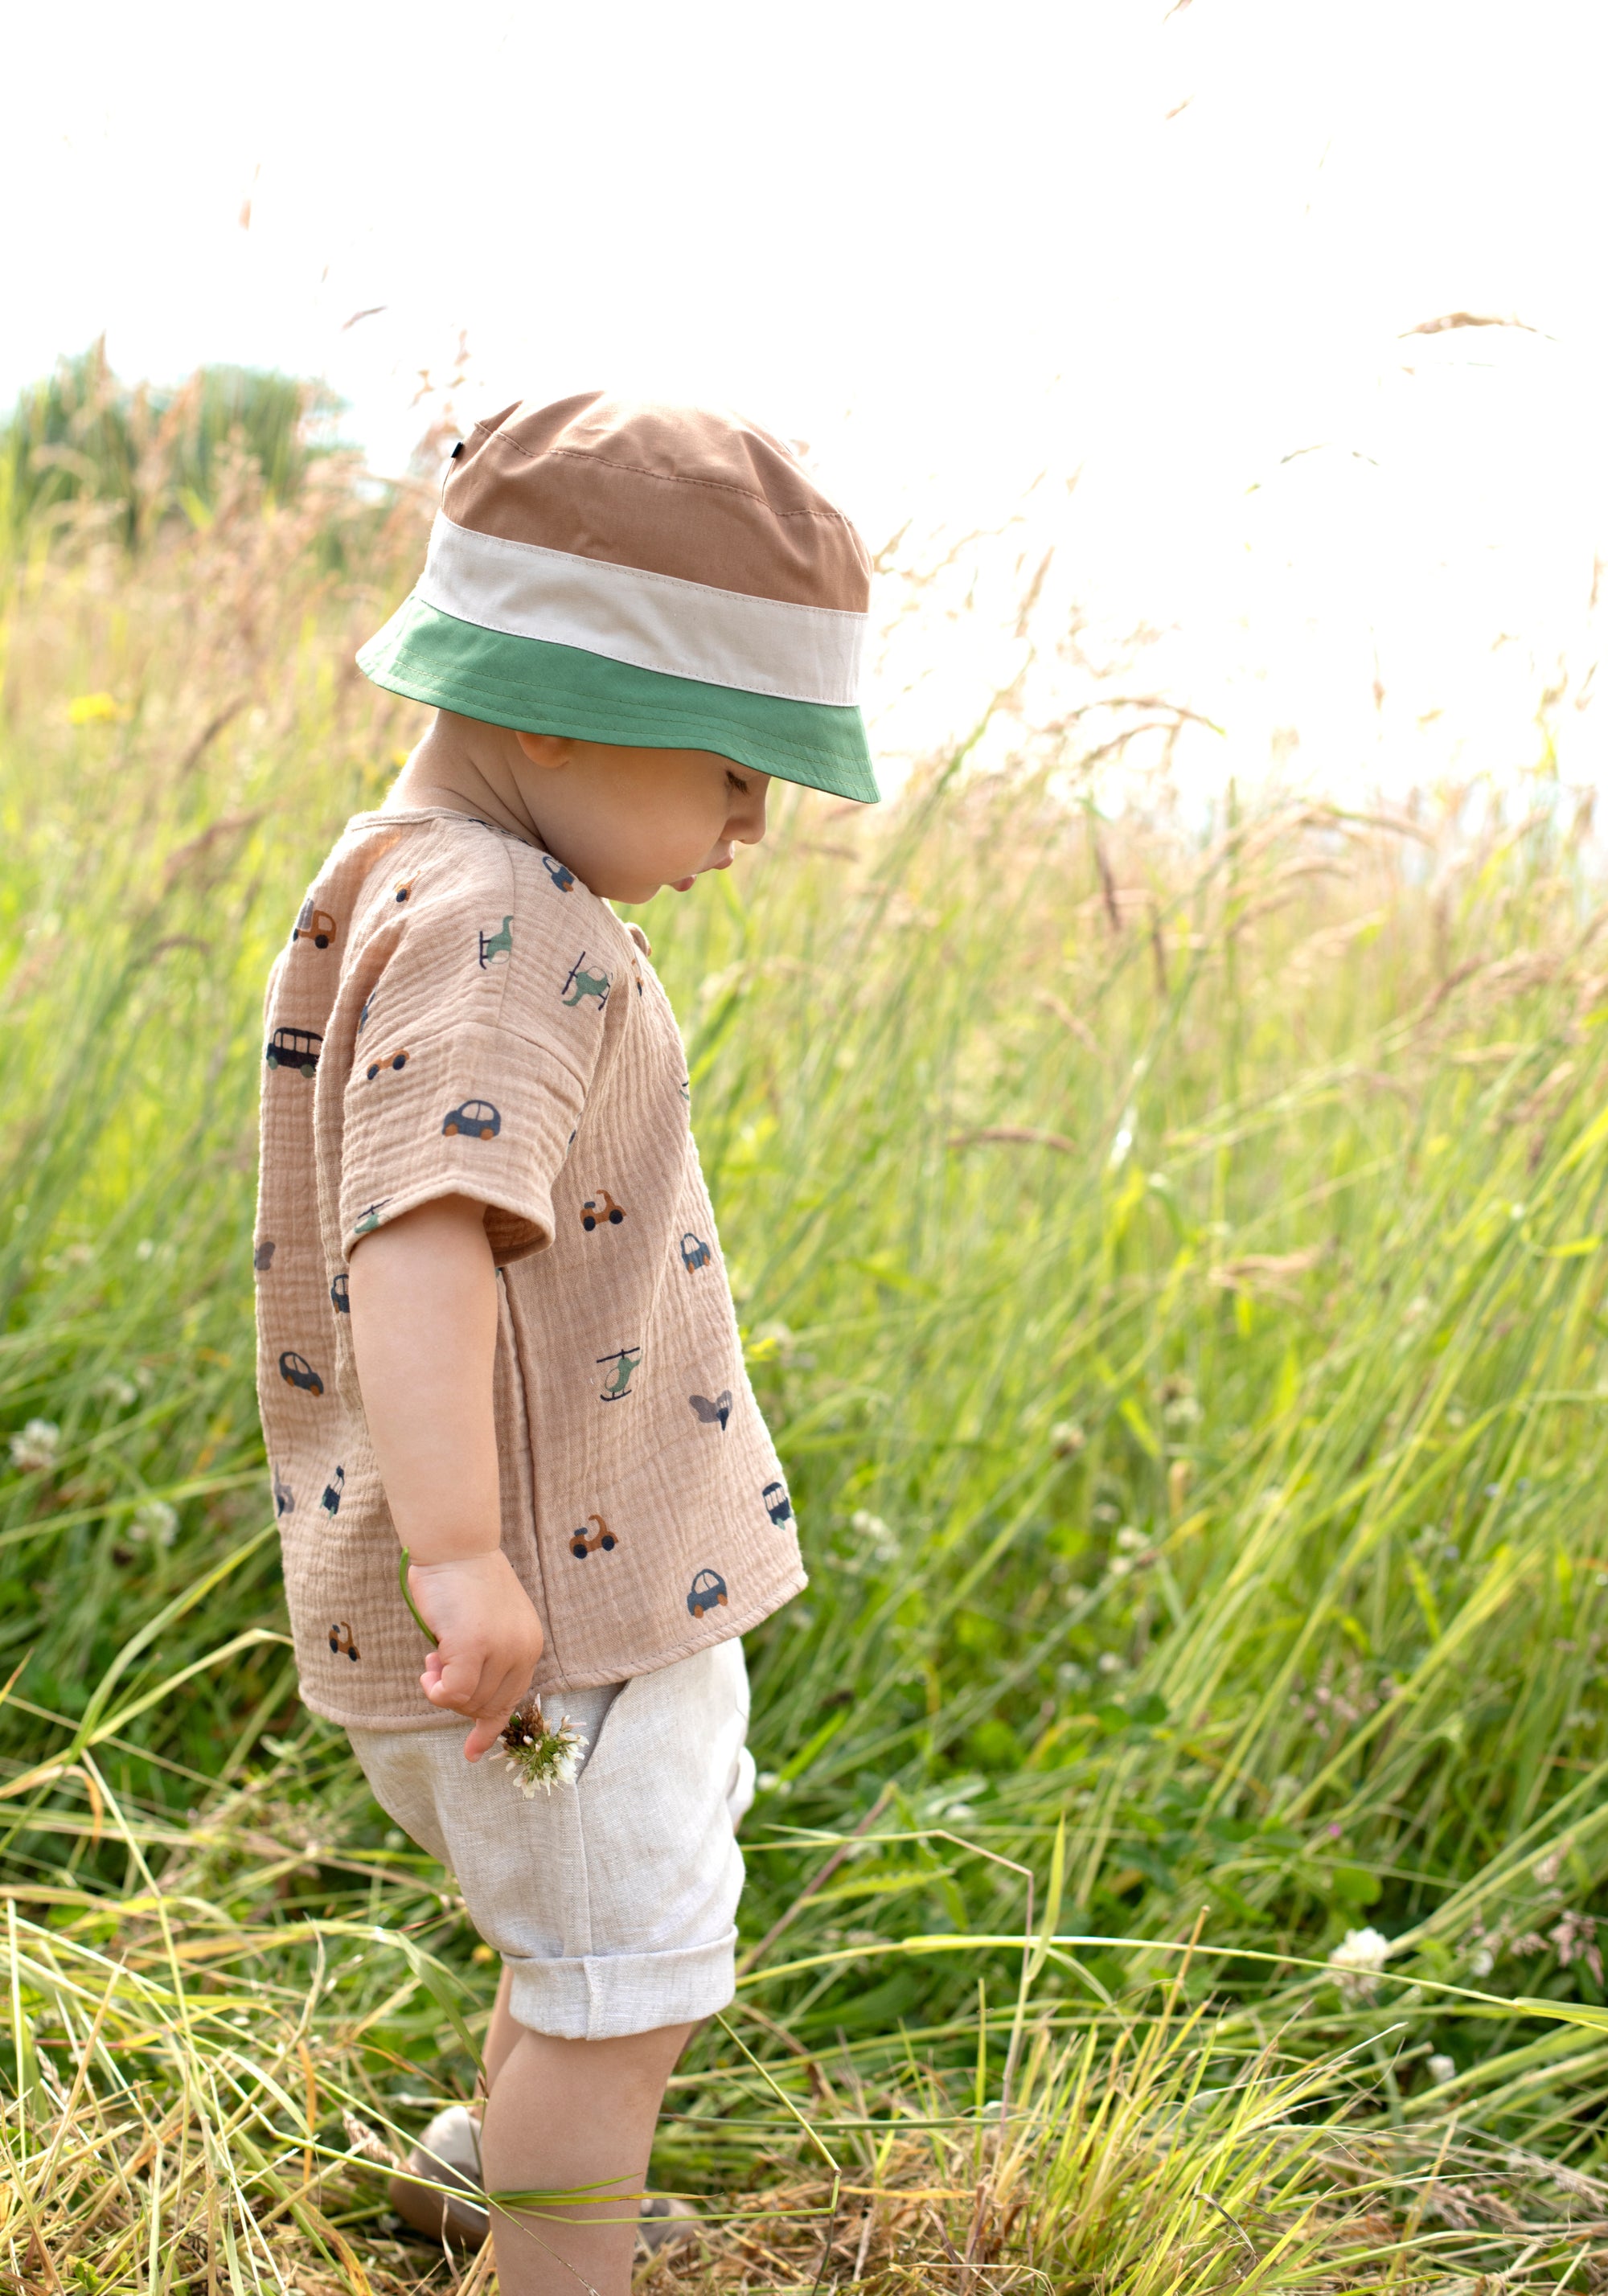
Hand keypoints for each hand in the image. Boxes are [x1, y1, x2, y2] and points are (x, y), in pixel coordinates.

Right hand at [406, 1551, 545, 1760]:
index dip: (489, 1725)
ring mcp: (500, 1650)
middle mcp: (522, 1650)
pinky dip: (435, 1688)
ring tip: (434, 1657)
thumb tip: (466, 1704)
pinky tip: (429, 1667)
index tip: (472, 1751)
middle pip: (486, 1705)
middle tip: (437, 1666)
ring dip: (442, 1688)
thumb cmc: (464, 1582)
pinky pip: (451, 1693)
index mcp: (529, 1644)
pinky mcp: (473, 1648)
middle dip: (457, 1698)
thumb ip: (486, 1660)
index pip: (512, 1698)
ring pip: (466, 1702)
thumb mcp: (487, 1625)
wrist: (456, 1547)